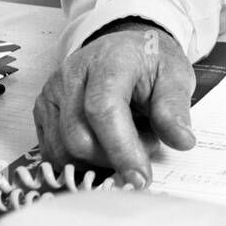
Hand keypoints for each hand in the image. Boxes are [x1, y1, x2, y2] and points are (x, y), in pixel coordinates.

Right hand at [33, 21, 195, 184]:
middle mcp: (71, 73)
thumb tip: (182, 141)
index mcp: (108, 60)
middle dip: (114, 156)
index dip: (121, 148)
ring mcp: (52, 92)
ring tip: (128, 138)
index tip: (141, 177)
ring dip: (98, 160)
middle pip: (79, 137)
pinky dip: (81, 160)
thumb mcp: (175, 76)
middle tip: (146, 141)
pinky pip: (54, 152)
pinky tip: (105, 143)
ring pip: (64, 150)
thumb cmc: (150, 62)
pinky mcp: (43, 110)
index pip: (103, 109)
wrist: (125, 49)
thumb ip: (175, 108)